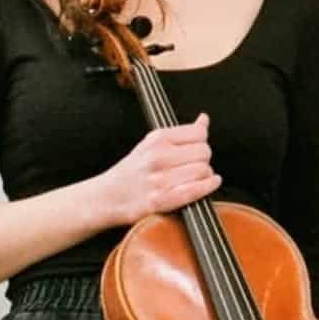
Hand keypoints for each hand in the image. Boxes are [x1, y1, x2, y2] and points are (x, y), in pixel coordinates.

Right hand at [99, 114, 220, 225]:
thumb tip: (204, 119)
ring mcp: (159, 179)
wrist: (107, 196)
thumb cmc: (133, 170)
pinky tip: (211, 183)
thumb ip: (181, 133)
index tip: (197, 148)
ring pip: (203, 171)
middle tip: (195, 165)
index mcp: (157, 140)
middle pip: (204, 152)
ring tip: (196, 177)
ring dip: (205, 175)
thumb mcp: (152, 143)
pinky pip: (194, 190)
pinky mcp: (160, 200)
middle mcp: (158, 157)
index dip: (202, 141)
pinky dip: (207, 186)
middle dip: (204, 159)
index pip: (199, 134)